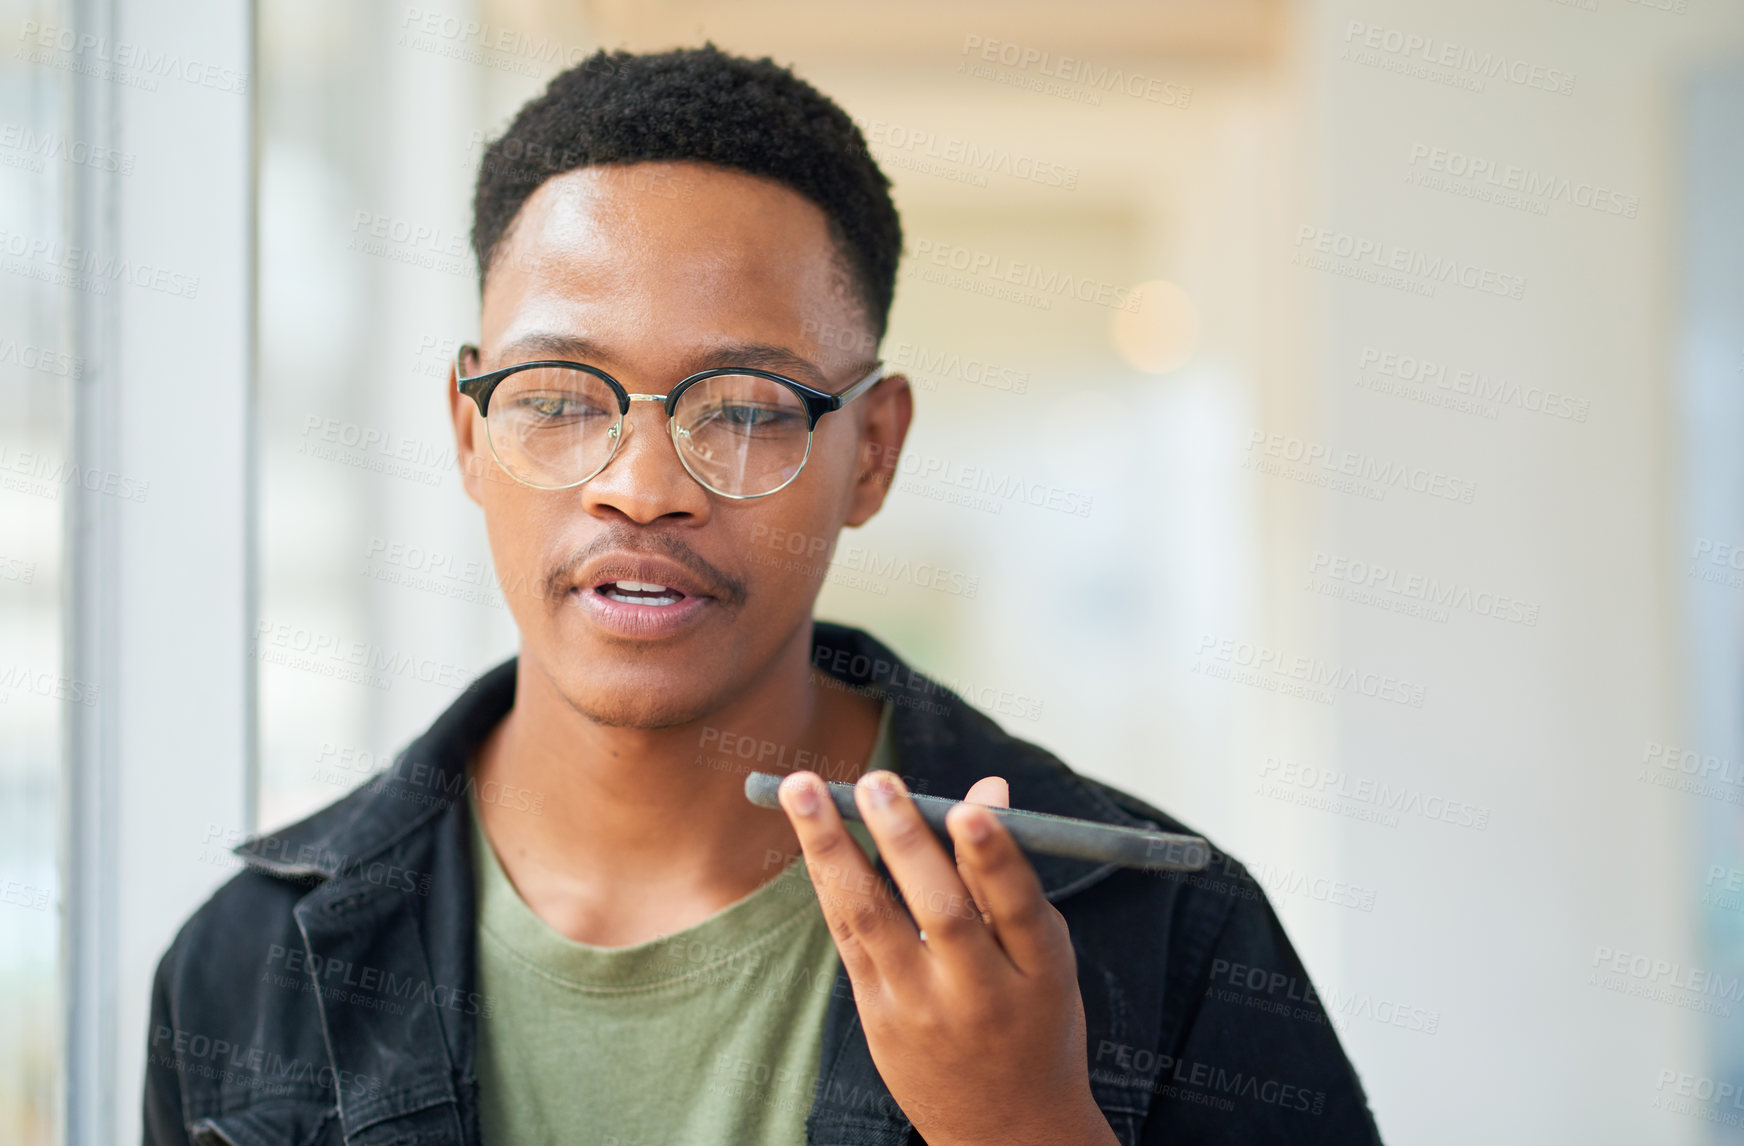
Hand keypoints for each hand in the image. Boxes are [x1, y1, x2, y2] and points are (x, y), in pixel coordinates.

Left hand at [777, 769, 1119, 1145]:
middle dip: (904, 842)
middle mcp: (980, 995)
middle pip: (942, 913)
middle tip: (876, 781)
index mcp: (1041, 974)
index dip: (994, 859)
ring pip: (872, 921)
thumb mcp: (1043, 956)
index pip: (1019, 909)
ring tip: (803, 790)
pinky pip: (849, 938)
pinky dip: (829, 882)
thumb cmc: (1031, 1018)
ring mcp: (921, 1010)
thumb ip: (1007, 876)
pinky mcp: (877, 1016)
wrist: (1003, 1131)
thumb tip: (986, 788)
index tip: (967, 810)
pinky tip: (811, 836)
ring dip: (832, 849)